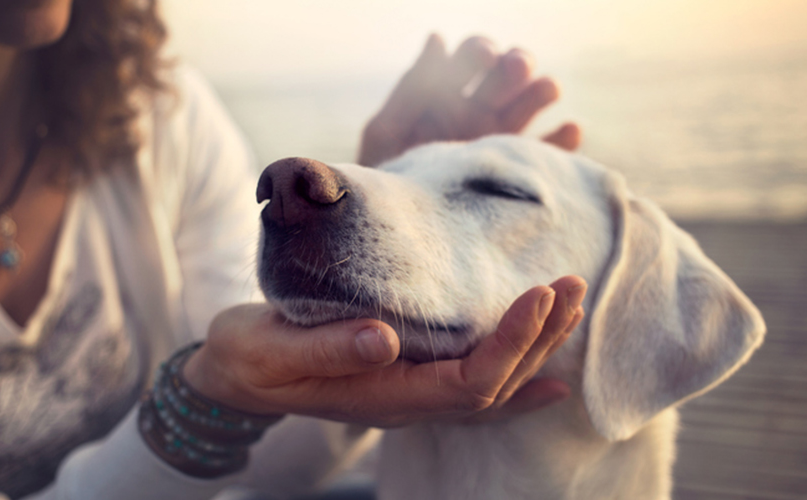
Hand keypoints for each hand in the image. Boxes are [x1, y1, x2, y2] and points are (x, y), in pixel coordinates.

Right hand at [182, 276, 585, 427]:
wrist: (235, 375)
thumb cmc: (250, 358)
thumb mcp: (272, 350)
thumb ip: (326, 349)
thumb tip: (384, 338)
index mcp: (383, 396)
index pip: (468, 381)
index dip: (510, 343)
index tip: (539, 294)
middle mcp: (407, 401)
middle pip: (494, 384)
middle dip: (539, 337)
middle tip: (571, 284)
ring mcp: (410, 394)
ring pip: (491, 384)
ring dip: (535, 347)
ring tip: (570, 305)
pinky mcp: (406, 376)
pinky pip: (473, 386)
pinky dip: (517, 378)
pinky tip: (550, 376)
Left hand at [358, 34, 580, 166]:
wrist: (398, 233)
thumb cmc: (385, 181)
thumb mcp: (387, 133)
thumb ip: (412, 89)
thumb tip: (438, 38)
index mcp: (446, 95)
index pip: (472, 58)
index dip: (480, 51)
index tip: (484, 56)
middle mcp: (478, 113)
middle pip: (507, 76)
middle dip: (515, 64)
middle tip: (516, 67)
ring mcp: (500, 141)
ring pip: (531, 105)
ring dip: (542, 90)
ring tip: (547, 89)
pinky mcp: (517, 173)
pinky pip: (548, 153)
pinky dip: (563, 140)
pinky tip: (569, 130)